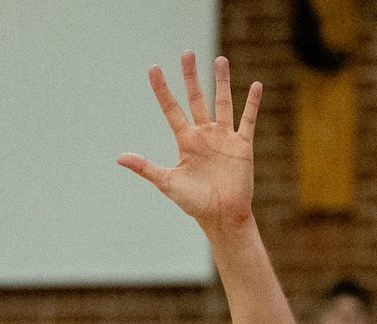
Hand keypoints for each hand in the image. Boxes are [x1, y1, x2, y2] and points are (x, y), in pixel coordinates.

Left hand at [118, 53, 260, 233]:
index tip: (153, 69)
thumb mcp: (168, 183)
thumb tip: (119, 157)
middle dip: (191, 77)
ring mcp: (224, 138)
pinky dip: (252, 103)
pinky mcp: (242, 145)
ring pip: (223, 102)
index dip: (162, 90)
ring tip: (219, 60)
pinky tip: (256, 85)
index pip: (171, 109)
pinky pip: (248, 120)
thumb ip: (145, 168)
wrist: (222, 217)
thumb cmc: (195, 203)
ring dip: (222, 81)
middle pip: (196, 98)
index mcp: (186, 141)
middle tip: (187, 53)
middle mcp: (204, 134)